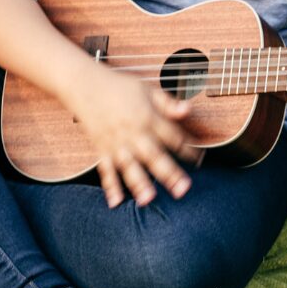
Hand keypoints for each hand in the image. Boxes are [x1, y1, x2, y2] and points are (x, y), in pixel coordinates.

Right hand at [64, 66, 202, 207]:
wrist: (85, 85)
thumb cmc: (119, 87)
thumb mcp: (147, 89)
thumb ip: (168, 103)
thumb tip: (188, 110)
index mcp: (147, 117)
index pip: (172, 136)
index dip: (188, 148)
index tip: (200, 160)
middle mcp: (133, 133)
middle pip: (153, 155)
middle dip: (169, 173)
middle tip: (183, 190)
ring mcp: (116, 143)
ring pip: (129, 166)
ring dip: (139, 184)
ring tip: (149, 200)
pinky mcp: (101, 149)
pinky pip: (106, 170)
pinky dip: (110, 186)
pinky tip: (116, 202)